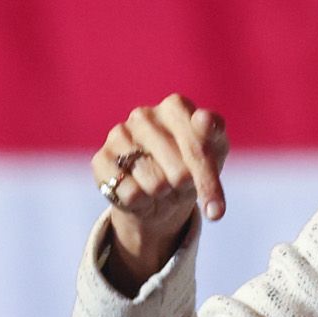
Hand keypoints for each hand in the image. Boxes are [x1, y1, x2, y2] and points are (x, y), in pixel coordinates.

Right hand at [90, 94, 227, 289]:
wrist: (159, 193)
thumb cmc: (191, 165)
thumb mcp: (214, 152)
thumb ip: (214, 134)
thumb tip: (205, 119)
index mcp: (175, 106)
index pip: (200, 145)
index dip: (209, 180)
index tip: (216, 210)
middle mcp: (144, 115)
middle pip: (180, 172)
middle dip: (186, 189)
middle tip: (181, 185)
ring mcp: (119, 135)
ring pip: (156, 185)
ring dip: (163, 195)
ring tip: (160, 187)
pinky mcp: (101, 159)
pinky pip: (131, 194)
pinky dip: (141, 203)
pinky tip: (139, 191)